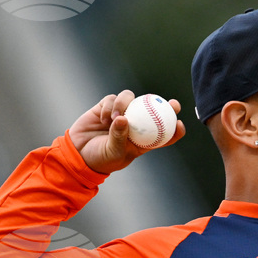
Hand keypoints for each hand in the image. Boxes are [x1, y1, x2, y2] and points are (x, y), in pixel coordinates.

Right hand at [68, 89, 185, 173]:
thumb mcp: (113, 152)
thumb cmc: (101, 159)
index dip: (175, 128)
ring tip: (115, 117)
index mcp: (143, 140)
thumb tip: (124, 118)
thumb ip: (119, 136)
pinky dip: (109, 106)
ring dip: (124, 103)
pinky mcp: (106, 107)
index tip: (180, 124)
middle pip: (154, 111)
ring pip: (131, 99)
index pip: (164, 134)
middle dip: (166, 105)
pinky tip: (103, 118)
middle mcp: (135, 125)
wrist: (78, 154)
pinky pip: (112, 99)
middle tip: (172, 104)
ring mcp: (121, 114)